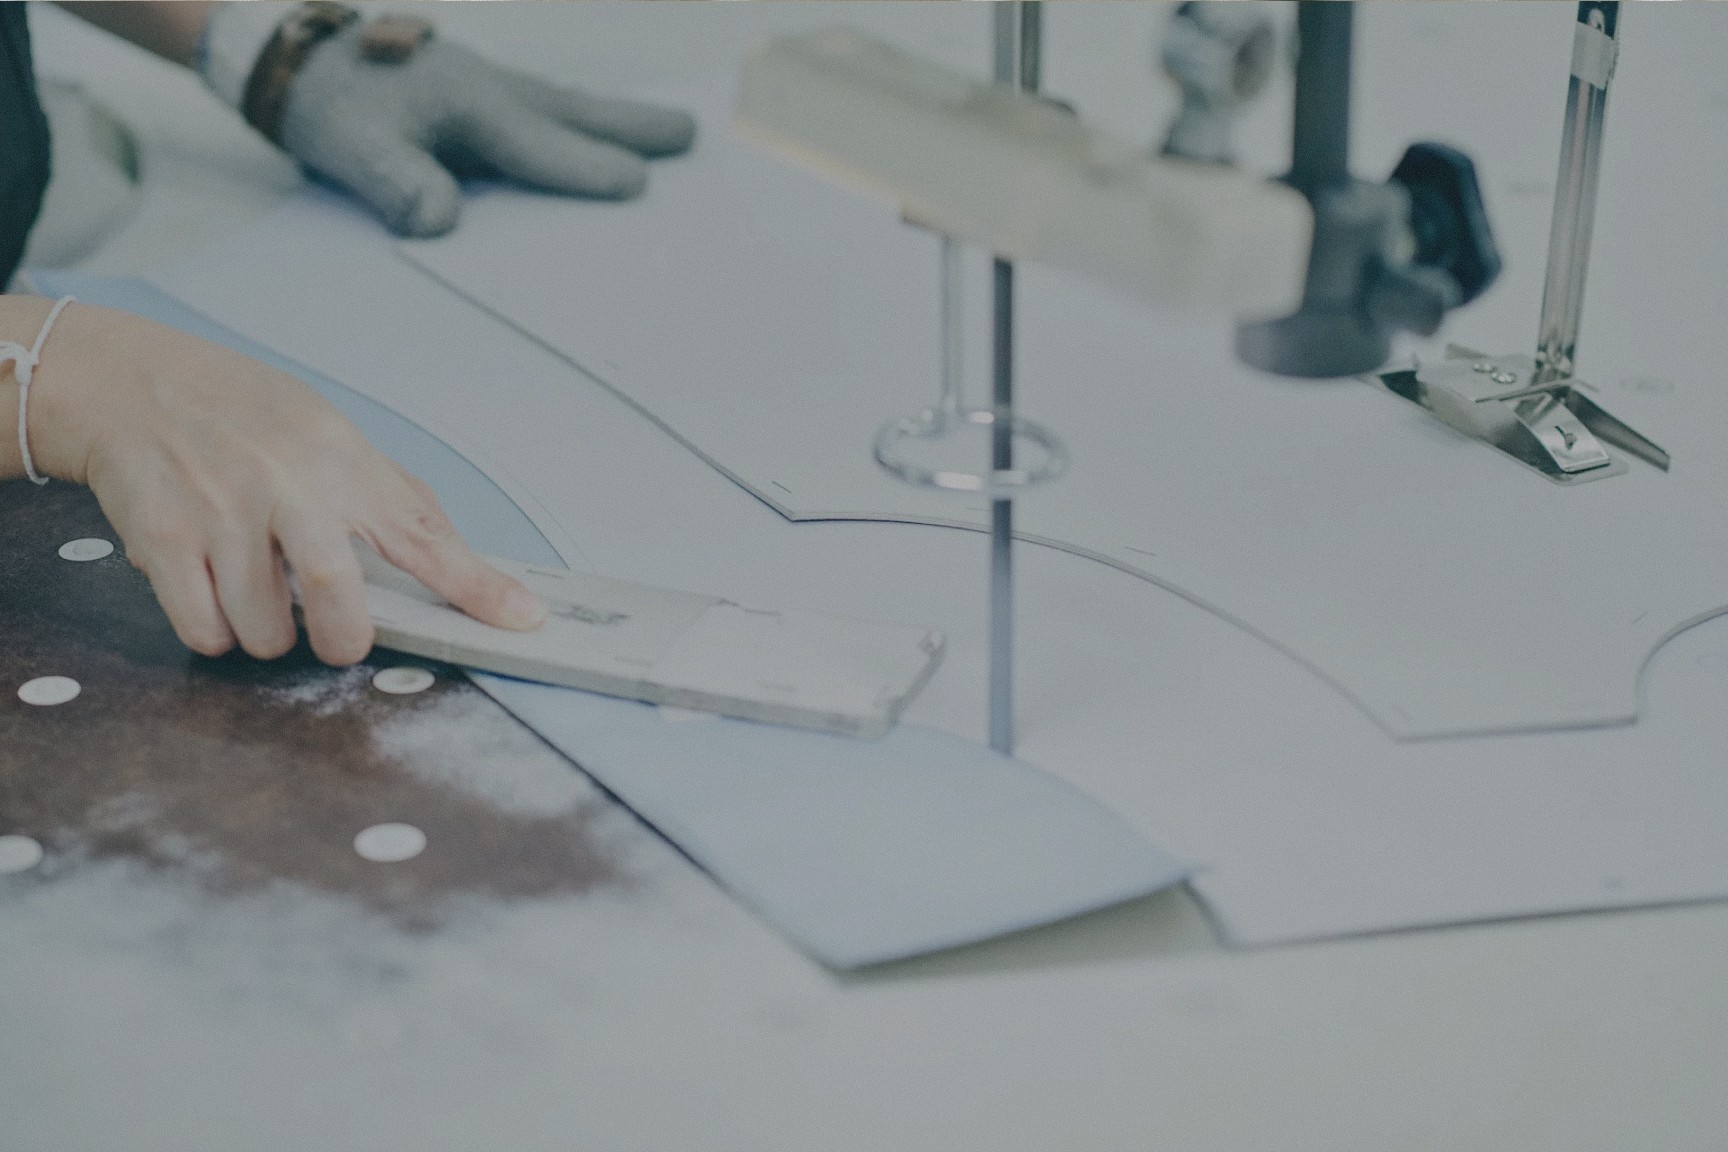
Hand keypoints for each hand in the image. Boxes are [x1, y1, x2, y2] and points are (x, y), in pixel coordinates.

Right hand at [25, 300, 546, 663]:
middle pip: (335, 593)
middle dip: (342, 639)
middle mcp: (289, 484)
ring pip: (263, 629)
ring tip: (258, 596)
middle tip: (339, 640)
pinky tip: (214, 594)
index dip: (477, 587)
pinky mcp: (165, 536)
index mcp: (343, 462)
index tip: (523, 620)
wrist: (128, 383)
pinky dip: (213, 632)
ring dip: (266, 635)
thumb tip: (457, 558)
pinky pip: (203, 628)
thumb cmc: (242, 415)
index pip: (424, 535)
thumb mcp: (328, 434)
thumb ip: (390, 498)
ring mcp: (224, 510)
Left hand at [277, 15, 695, 236]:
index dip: (584, 168)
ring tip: (676, 131)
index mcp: (470, 104)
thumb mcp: (353, 149)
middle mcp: (494, 90)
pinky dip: (585, 120)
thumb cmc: (331, 105)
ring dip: (621, 120)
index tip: (636, 186)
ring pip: (570, 106)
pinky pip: (550, 109)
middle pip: (576, 114)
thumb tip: (439, 222)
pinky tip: (600, 131)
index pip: (538, 145)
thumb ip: (397, 184)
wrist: (299, 56)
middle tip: (689, 136)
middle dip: (633, 127)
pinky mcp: (485, 91)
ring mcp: (494, 86)